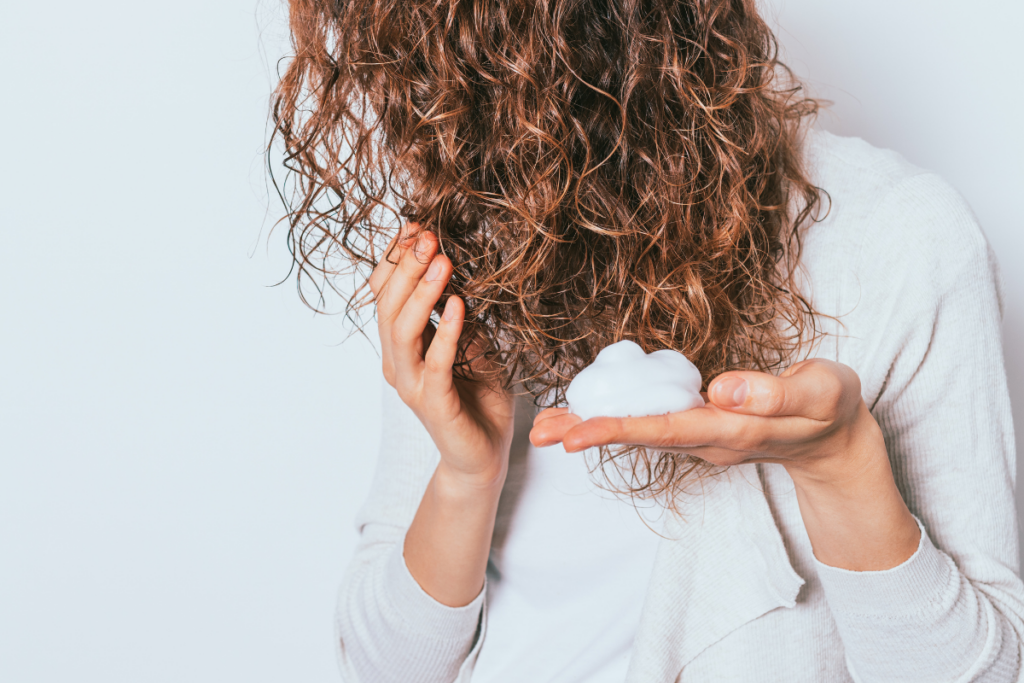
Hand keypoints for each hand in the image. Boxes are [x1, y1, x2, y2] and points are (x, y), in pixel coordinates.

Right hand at [369, 223, 515, 487]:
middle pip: (388, 307)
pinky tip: (459, 306)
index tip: (415, 226)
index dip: (396, 260)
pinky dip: (445, 331)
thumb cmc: (477, 398)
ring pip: (402, 331)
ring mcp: (412, 384)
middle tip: (428, 236)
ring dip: (421, 293)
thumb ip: (459, 313)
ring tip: (442, 261)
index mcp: (400, 346)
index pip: (385, 295)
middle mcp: (397, 363)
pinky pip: (435, 362)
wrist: (483, 454)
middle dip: (406, 268)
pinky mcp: (434, 403)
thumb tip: (458, 267)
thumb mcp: (472, 343)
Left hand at [531, 358, 871, 477]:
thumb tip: (721, 389)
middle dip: (590, 434)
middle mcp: (707, 440)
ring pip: (640, 433)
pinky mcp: (698, 428)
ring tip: (544, 428)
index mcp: (732, 430)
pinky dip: (615, 419)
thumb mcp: (822, 394)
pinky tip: (585, 413)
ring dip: (593, 430)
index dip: (620, 429)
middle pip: (641, 437)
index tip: (577, 435)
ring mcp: (701, 438)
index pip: (668, 429)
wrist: (834, 439)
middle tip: (539, 434)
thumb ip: (776, 394)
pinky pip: (650, 424)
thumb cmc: (829, 409)